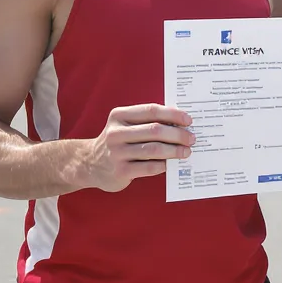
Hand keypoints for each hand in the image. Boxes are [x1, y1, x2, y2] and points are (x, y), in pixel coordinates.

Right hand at [80, 104, 194, 192]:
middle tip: (191, 138)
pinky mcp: (120, 171)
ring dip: (175, 151)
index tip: (188, 120)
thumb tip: (181, 123)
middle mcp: (116, 133)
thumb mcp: (125, 125)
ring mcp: (117, 153)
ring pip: (154, 150)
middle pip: (155, 130)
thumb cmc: (118, 141)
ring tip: (186, 152)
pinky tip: (170, 163)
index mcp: (119, 116)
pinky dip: (163, 165)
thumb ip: (147, 121)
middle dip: (178, 134)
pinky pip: (149, 167)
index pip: (151, 111)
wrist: (89, 164)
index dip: (173, 115)